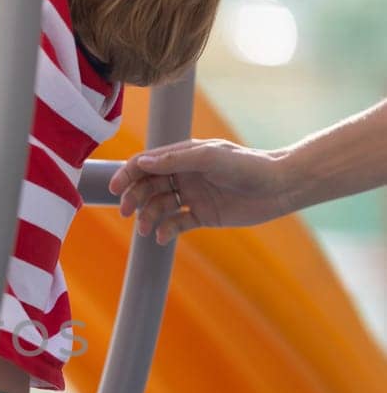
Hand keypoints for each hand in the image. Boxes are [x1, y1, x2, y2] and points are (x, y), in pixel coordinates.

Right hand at [108, 139, 288, 242]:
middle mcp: (185, 174)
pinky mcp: (203, 215)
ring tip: (146, 228)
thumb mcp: (209, 157)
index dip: (128, 174)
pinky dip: (166, 230)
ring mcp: (193, 195)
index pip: (147, 163)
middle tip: (127, 212)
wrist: (278, 187)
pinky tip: (162, 236)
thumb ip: (175, 159)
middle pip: (148, 186)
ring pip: (159, 206)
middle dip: (134, 198)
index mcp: (183, 156)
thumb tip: (141, 163)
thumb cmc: (246, 166)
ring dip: (148, 216)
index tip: (115, 189)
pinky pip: (177, 223)